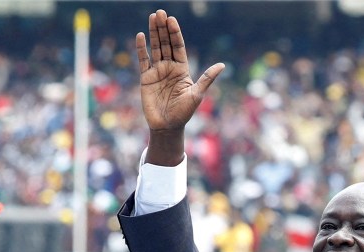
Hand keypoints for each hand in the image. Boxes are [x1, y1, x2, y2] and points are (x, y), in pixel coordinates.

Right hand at [137, 10, 223, 163]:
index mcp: (182, 69)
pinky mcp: (146, 78)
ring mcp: (157, 71)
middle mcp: (169, 67)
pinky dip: (141, 48)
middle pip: (165, 43)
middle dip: (163, 28)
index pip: (178, 47)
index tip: (172, 20)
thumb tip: (222, 65)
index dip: (175, 33)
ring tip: (152, 17)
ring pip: (155, 48)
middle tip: (160, 13)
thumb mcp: (197, 94)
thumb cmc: (184, 113)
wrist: (167, 126)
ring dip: (153, 33)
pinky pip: (143, 60)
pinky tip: (141, 36)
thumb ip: (207, 78)